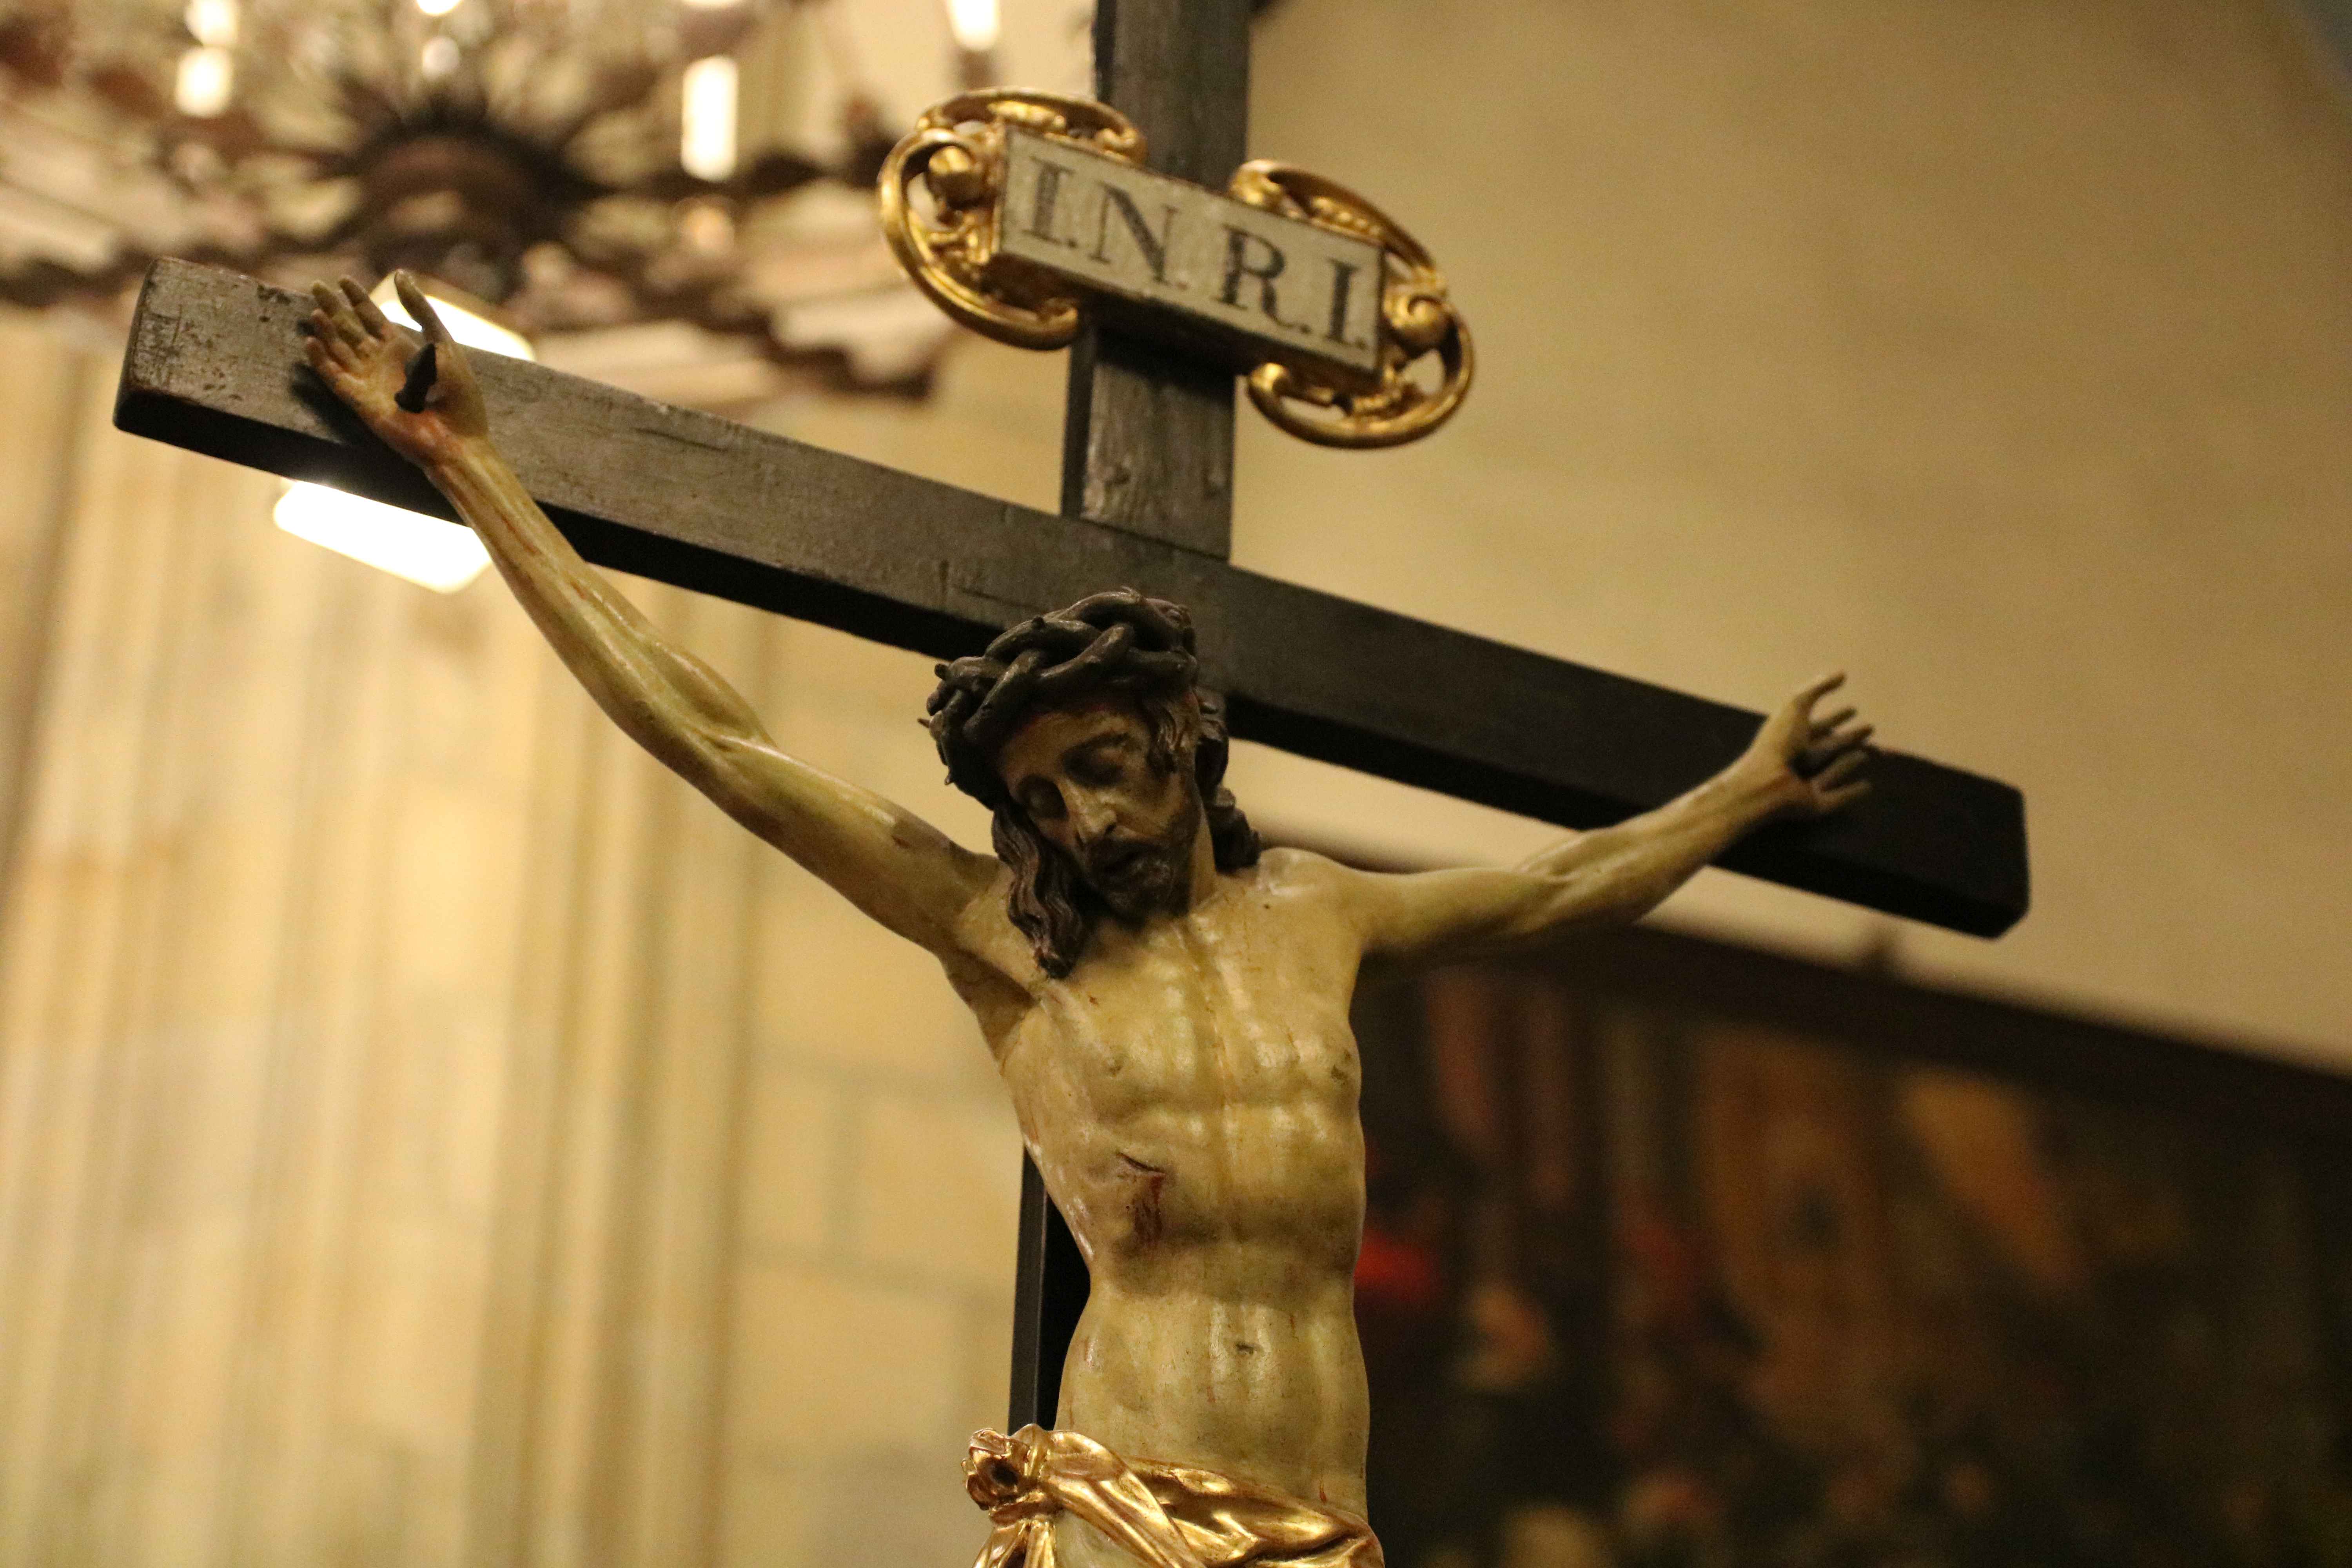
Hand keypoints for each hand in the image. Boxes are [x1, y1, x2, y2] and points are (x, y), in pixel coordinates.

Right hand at [303, 273, 487, 468]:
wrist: (458, 437)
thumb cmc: (457, 394)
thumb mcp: (443, 343)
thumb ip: (420, 311)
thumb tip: (399, 275)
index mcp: (402, 348)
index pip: (372, 317)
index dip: (357, 298)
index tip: (343, 279)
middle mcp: (381, 362)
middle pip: (350, 329)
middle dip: (334, 308)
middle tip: (316, 286)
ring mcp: (369, 381)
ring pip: (339, 350)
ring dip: (326, 331)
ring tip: (315, 312)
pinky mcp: (361, 402)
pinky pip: (335, 378)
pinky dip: (321, 362)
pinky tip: (310, 342)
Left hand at [1738, 672, 1872, 817]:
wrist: (1765, 781)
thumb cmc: (1778, 741)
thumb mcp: (1797, 706)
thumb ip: (1818, 688)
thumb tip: (1843, 673)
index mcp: (1791, 737)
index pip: (1818, 724)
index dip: (1836, 716)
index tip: (1853, 709)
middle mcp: (1798, 760)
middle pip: (1828, 747)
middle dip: (1849, 736)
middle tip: (1870, 727)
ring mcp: (1806, 782)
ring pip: (1833, 770)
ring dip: (1850, 761)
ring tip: (1871, 751)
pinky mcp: (1814, 804)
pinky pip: (1837, 798)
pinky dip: (1851, 792)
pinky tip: (1867, 786)